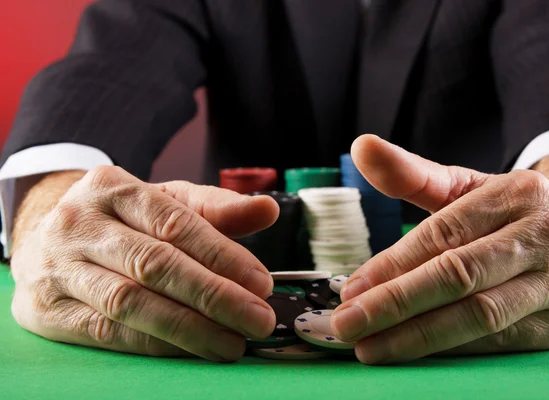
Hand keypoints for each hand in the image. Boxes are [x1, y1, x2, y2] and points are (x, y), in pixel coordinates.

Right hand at [10, 166, 279, 361]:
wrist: (45, 235)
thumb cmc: (118, 219)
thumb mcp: (164, 200)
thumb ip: (216, 208)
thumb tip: (267, 209)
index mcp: (112, 187)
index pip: (176, 223)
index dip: (223, 256)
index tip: (261, 283)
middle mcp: (79, 224)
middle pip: (155, 264)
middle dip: (215, 296)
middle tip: (258, 319)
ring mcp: (58, 267)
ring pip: (131, 302)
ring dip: (189, 328)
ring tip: (232, 342)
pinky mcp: (46, 309)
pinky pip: (107, 332)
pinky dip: (155, 345)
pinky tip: (191, 350)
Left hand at [331, 135, 548, 363]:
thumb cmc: (514, 212)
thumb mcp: (469, 187)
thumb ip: (412, 173)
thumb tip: (360, 148)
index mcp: (517, 194)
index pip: (443, 234)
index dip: (393, 264)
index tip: (352, 289)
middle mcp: (545, 235)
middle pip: (460, 276)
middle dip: (396, 304)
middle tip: (347, 324)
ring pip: (481, 315)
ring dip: (419, 336)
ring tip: (372, 346)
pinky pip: (501, 340)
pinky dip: (454, 348)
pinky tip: (415, 351)